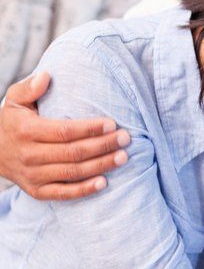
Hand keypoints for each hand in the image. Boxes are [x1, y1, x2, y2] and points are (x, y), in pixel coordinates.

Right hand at [0, 72, 128, 199]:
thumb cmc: (12, 122)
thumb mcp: (14, 101)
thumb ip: (29, 88)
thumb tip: (47, 76)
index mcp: (26, 131)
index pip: (64, 131)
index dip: (89, 129)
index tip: (112, 124)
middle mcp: (29, 155)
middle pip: (73, 152)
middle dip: (102, 146)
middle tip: (125, 138)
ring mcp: (33, 175)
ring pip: (72, 172)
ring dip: (100, 165)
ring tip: (123, 157)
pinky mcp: (37, 190)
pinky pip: (63, 193)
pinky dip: (84, 190)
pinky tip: (104, 183)